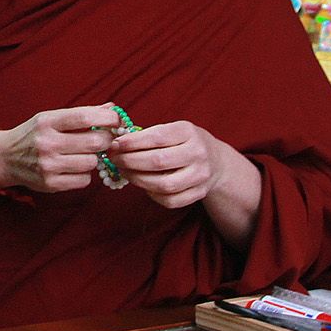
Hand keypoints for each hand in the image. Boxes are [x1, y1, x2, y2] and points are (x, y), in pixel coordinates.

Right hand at [0, 105, 119, 194]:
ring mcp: (48, 165)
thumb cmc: (33, 135)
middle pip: (94, 142)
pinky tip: (73, 168)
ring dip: (93, 159)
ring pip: (92, 163)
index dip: (107, 119)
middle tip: (103, 140)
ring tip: (82, 155)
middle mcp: (47, 143)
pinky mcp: (50, 183)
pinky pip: (84, 180)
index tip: (116, 121)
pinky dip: (84, 174)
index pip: (85, 117)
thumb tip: (112, 109)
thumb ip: (81, 114)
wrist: (4, 158)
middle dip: (105, 141)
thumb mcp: (50, 118)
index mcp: (47, 122)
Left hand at [109, 120, 248, 208]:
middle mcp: (198, 153)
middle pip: (158, 162)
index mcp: (188, 132)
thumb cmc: (183, 142)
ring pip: (164, 184)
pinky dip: (152, 195)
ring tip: (125, 172)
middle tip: (115, 160)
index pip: (157, 138)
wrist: (215, 160)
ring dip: (138, 179)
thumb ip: (148, 135)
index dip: (132, 143)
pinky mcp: (199, 193)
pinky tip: (144, 185)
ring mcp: (200, 175)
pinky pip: (171, 200)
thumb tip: (116, 144)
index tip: (114, 145)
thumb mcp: (172, 130)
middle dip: (130, 161)